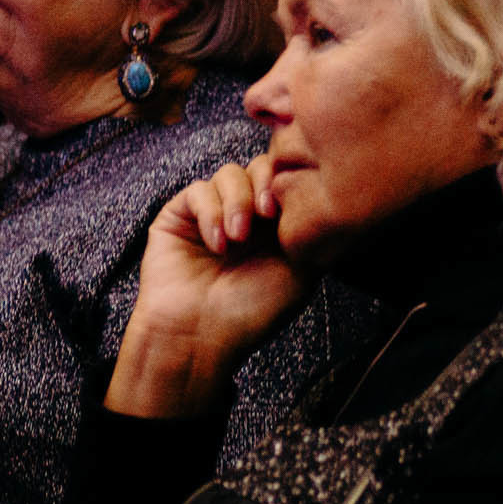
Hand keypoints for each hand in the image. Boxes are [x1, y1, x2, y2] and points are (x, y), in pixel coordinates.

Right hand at [105, 159, 315, 419]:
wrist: (200, 337)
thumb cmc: (251, 313)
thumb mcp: (301, 274)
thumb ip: (313, 233)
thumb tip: (323, 198)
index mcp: (275, 225)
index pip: (287, 180)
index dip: (289, 183)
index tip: (285, 212)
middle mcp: (244, 214)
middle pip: (260, 166)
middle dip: (265, 184)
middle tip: (265, 216)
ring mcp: (211, 212)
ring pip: (229, 173)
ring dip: (237, 202)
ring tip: (237, 240)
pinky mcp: (179, 215)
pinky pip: (198, 190)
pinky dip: (210, 213)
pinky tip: (217, 244)